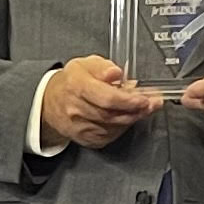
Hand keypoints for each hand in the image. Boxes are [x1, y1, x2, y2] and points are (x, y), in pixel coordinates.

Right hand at [40, 55, 159, 149]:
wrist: (50, 103)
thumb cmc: (72, 82)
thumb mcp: (85, 64)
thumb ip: (102, 67)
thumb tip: (116, 73)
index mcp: (77, 86)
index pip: (106, 98)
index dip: (129, 100)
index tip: (145, 98)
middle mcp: (76, 109)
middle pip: (112, 114)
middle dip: (137, 109)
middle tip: (152, 103)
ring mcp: (80, 127)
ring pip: (114, 126)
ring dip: (133, 118)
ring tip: (144, 108)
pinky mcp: (85, 138)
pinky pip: (110, 136)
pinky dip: (123, 127)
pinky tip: (127, 117)